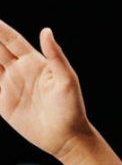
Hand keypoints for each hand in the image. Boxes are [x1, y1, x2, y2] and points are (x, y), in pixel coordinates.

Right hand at [0, 21, 91, 159]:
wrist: (65, 135)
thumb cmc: (71, 105)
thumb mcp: (66, 79)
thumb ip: (55, 55)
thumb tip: (46, 30)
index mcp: (35, 61)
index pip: (11, 41)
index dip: (0, 29)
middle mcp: (19, 70)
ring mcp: (9, 86)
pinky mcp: (3, 103)